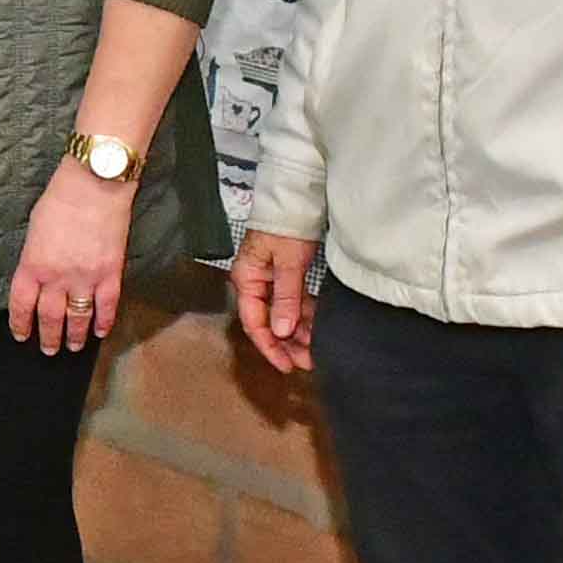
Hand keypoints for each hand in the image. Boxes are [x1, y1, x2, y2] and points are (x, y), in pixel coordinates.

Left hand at [7, 161, 134, 355]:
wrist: (94, 185)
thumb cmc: (60, 199)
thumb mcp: (35, 229)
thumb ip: (35, 256)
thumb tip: (38, 273)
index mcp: (33, 265)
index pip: (22, 305)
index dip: (20, 323)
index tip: (22, 335)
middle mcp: (57, 278)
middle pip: (50, 317)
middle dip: (48, 337)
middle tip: (49, 350)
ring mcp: (85, 279)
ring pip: (78, 318)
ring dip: (74, 336)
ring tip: (73, 347)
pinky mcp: (110, 274)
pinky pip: (107, 306)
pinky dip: (104, 322)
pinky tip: (101, 332)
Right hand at [232, 230, 316, 374]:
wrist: (298, 197)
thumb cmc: (286, 224)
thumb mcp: (288, 263)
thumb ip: (285, 299)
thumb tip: (282, 332)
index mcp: (247, 279)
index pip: (255, 323)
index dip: (271, 347)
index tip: (287, 365)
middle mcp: (255, 282)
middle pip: (268, 322)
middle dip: (287, 344)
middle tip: (306, 361)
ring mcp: (270, 280)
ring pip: (282, 315)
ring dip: (297, 332)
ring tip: (314, 348)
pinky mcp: (285, 275)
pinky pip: (293, 303)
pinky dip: (303, 316)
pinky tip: (315, 327)